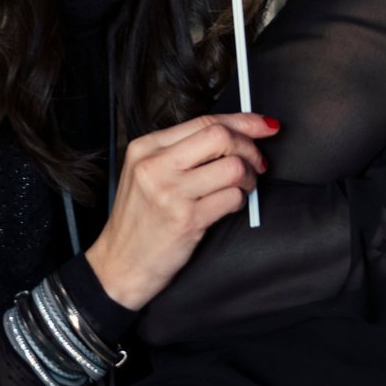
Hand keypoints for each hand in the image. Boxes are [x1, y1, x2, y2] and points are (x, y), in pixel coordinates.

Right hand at [85, 112, 277, 309]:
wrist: (119, 265)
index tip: (266, 126)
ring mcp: (170, 193)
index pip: (206, 121)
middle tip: (257, 163)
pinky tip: (229, 206)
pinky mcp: (186, 220)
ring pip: (233, 167)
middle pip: (221, 137)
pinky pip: (233, 198)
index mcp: (147, 147)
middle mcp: (155, 166)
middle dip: (250, 148)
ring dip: (249, 178)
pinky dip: (240, 201)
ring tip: (241, 187)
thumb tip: (238, 131)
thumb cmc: (142, 218)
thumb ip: (186, 149)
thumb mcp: (150, 173)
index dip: (244, 121)